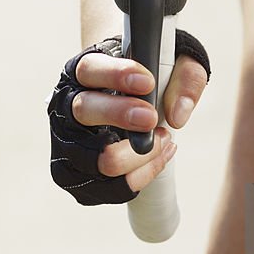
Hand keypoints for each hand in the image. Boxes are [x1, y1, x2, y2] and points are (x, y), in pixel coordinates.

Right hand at [48, 33, 209, 204]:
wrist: (132, 110)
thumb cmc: (147, 86)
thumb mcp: (174, 67)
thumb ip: (185, 79)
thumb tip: (178, 114)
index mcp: (84, 74)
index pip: (89, 70)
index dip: (116, 74)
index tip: (147, 82)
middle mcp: (68, 109)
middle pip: (85, 110)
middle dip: (120, 114)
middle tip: (152, 117)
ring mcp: (71, 145)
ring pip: (102, 158)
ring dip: (141, 154)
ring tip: (164, 138)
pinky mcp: (81, 177)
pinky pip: (116, 186)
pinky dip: (145, 172)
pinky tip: (160, 154)